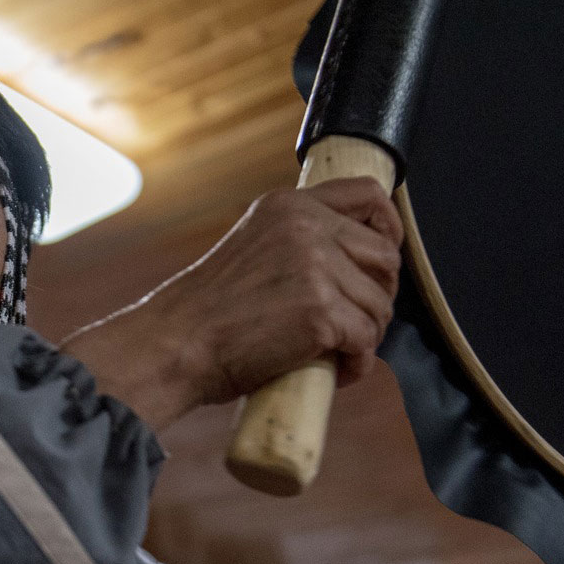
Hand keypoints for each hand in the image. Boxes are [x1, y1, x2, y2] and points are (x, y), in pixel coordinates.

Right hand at [61, 178, 402, 430]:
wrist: (175, 344)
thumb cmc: (207, 312)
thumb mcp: (253, 248)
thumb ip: (295, 242)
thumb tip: (351, 265)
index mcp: (289, 205)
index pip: (368, 194)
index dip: (389, 227)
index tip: (382, 260)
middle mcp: (306, 226)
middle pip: (386, 256)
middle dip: (379, 295)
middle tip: (355, 322)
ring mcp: (317, 267)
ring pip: (380, 304)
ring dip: (367, 334)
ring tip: (338, 352)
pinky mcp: (322, 311)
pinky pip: (368, 340)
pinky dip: (358, 362)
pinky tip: (336, 369)